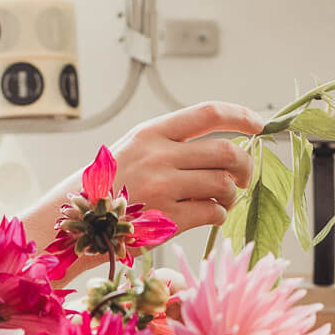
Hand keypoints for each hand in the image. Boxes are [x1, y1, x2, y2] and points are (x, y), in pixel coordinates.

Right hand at [20, 100, 262, 263]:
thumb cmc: (110, 185)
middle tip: (245, 176)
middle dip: (245, 165)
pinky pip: (213, 212)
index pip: (208, 114)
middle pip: (226, 152)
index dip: (240, 116)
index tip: (258, 125)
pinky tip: (208, 214)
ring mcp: (164, 188)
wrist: (76, 221)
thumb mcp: (135, 149)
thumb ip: (174, 143)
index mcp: (152, 132)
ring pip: (224, 184)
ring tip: (221, 198)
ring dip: (231, 193)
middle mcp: (159, 156)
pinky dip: (218, 214)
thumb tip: (226, 147)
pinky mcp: (167, 219)